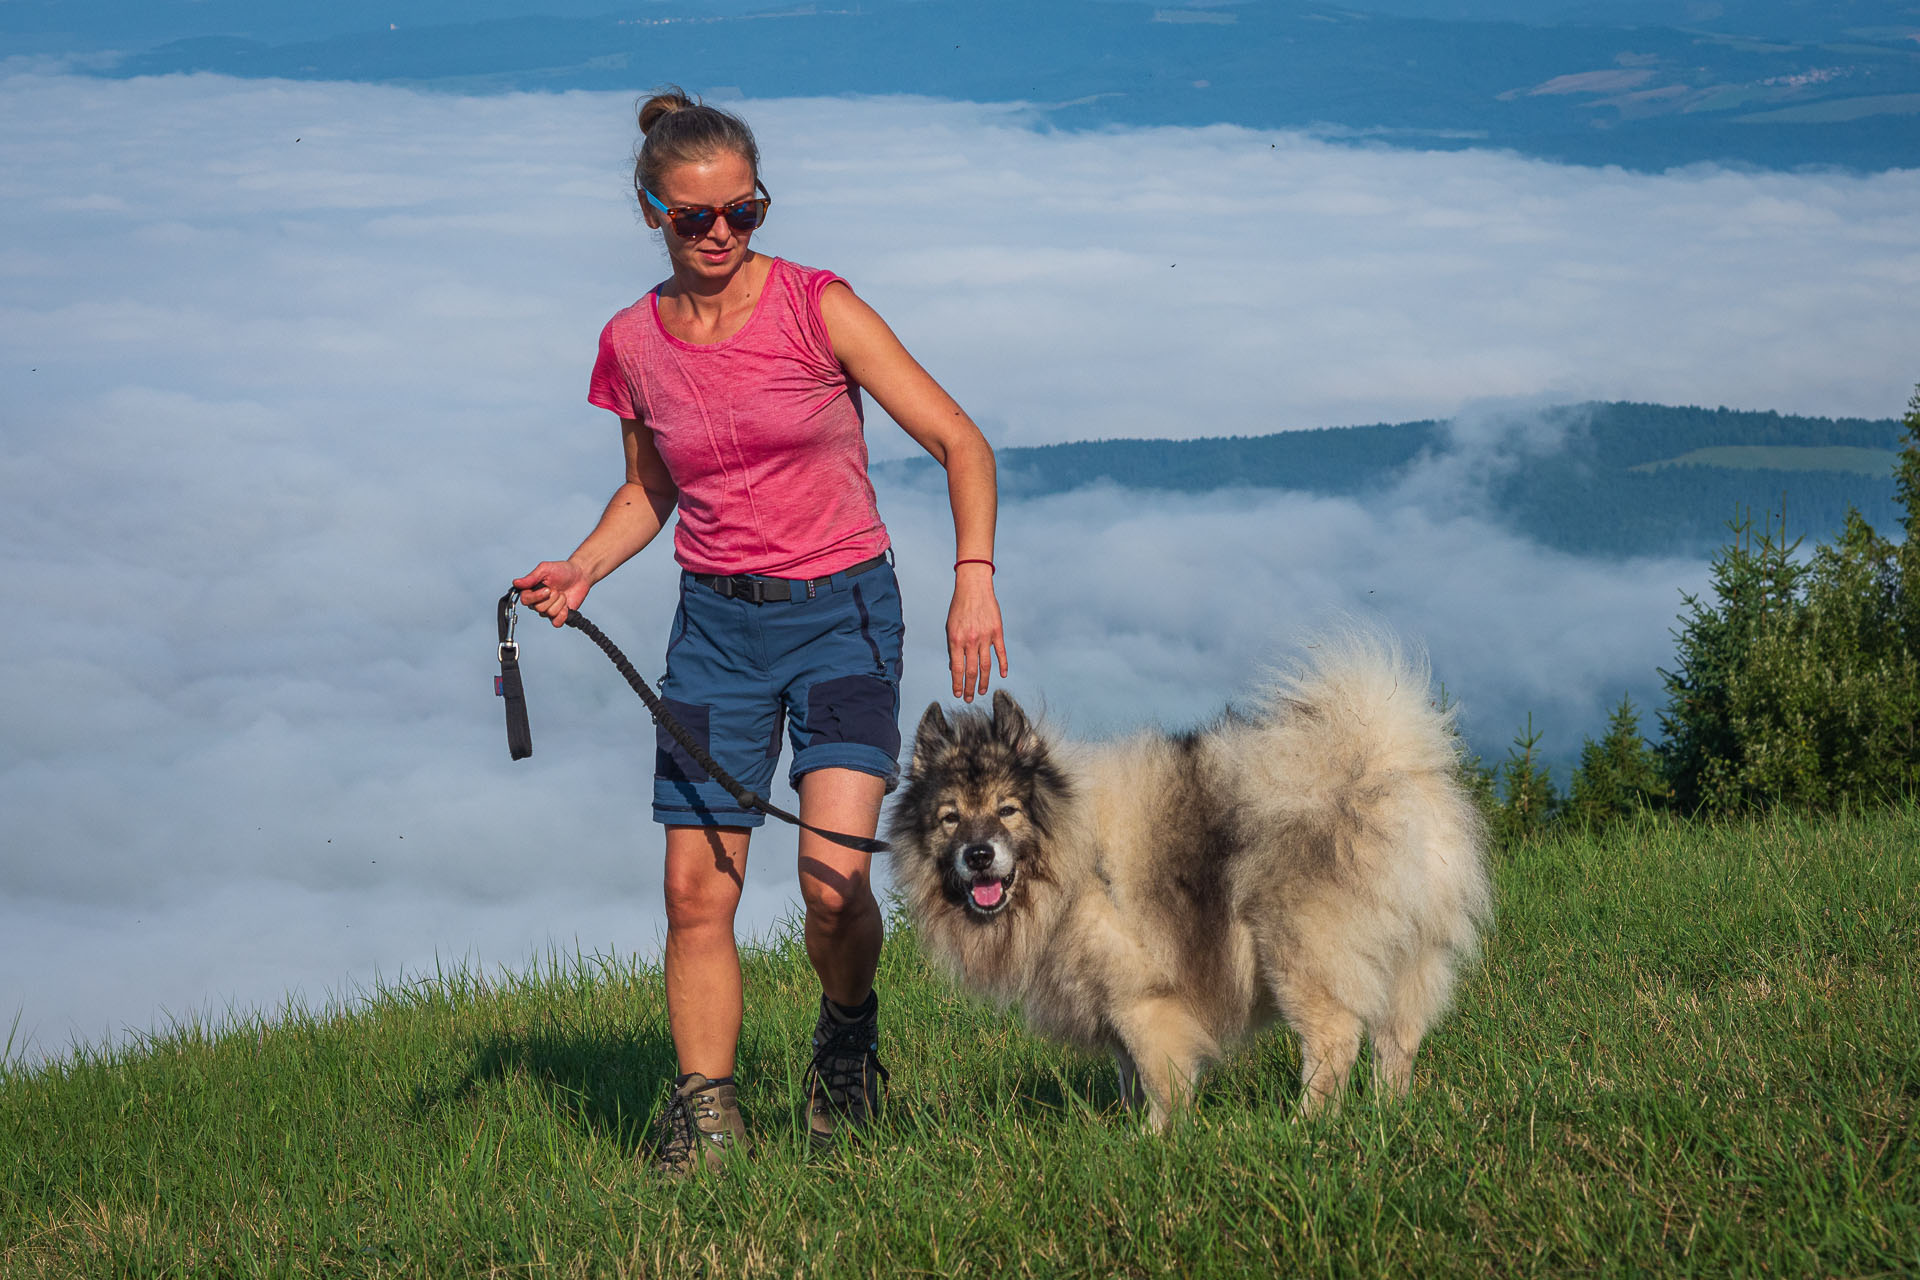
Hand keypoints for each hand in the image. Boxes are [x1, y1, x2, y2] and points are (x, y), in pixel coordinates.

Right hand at [512, 559, 590, 625]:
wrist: (580, 575)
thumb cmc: (562, 570)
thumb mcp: (545, 569)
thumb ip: (531, 577)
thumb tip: (516, 583)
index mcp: (531, 591)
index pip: (525, 600)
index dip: (536, 597)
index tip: (548, 589)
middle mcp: (538, 602)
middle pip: (539, 608)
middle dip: (552, 597)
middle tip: (557, 589)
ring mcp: (548, 610)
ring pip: (549, 613)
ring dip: (560, 602)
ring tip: (563, 594)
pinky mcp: (559, 616)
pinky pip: (556, 623)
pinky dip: (563, 615)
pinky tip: (566, 606)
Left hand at [947, 564, 1007, 701]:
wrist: (973, 587)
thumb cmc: (959, 607)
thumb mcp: (950, 627)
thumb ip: (953, 647)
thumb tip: (954, 667)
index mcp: (956, 640)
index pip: (957, 668)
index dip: (957, 683)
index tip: (958, 693)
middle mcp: (971, 641)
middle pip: (972, 671)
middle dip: (969, 687)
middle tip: (969, 698)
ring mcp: (985, 637)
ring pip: (986, 666)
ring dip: (983, 681)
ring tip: (981, 691)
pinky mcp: (997, 632)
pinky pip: (1001, 652)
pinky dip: (1003, 665)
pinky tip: (1003, 675)